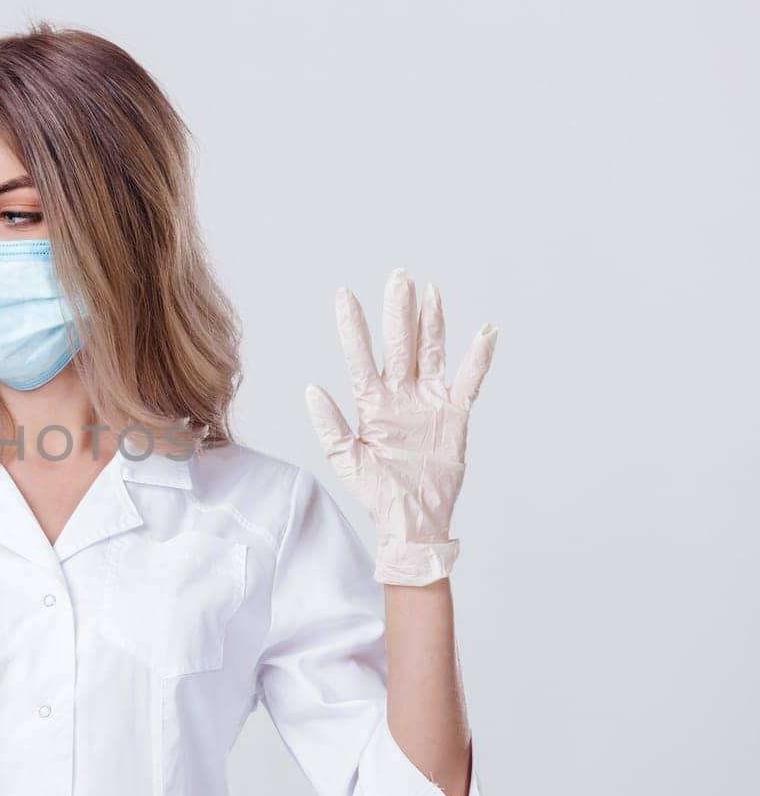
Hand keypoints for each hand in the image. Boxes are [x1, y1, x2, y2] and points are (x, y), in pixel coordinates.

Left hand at [304, 268, 496, 585]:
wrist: (412, 519)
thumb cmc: (376, 492)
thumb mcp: (346, 460)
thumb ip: (330, 425)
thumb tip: (310, 388)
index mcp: (371, 404)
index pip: (360, 357)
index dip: (353, 327)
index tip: (345, 295)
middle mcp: (400, 395)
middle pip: (399, 344)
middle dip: (398, 312)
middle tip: (398, 277)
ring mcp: (428, 401)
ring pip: (430, 353)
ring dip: (431, 322)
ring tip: (429, 291)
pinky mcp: (455, 414)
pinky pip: (469, 380)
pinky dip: (478, 358)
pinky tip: (485, 332)